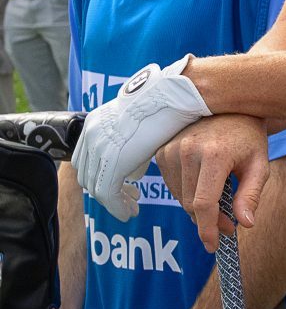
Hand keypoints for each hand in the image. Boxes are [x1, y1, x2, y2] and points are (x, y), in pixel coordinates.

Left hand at [73, 57, 208, 221]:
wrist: (175, 95)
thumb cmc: (169, 104)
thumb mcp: (143, 124)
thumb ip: (133, 147)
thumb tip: (134, 172)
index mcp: (95, 123)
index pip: (87, 160)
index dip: (100, 176)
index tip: (121, 185)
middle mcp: (91, 134)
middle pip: (88, 175)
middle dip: (105, 191)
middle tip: (128, 199)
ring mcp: (99, 148)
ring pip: (96, 187)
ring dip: (113, 202)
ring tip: (131, 208)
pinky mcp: (113, 162)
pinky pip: (107, 194)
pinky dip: (117, 207)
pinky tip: (130, 212)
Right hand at [155, 114, 269, 251]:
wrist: (230, 106)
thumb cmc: (249, 137)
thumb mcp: (260, 164)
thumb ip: (251, 194)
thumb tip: (245, 224)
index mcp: (214, 154)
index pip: (204, 203)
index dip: (207, 229)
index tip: (214, 246)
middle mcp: (186, 151)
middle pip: (191, 204)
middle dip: (209, 221)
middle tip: (229, 224)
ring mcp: (170, 149)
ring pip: (180, 197)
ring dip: (198, 207)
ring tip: (221, 198)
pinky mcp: (161, 151)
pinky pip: (172, 185)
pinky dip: (188, 193)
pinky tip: (205, 183)